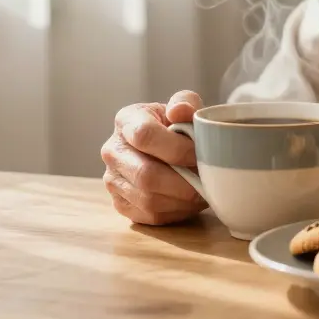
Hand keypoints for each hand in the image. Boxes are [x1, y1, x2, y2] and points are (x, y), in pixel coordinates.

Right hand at [101, 90, 208, 224]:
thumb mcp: (184, 105)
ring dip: (181, 199)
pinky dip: (175, 211)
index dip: (176, 148)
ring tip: (200, 190)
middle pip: (145, 174)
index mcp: (126, 121)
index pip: (143, 136)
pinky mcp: (120, 204)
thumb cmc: (176, 125)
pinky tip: (188, 201)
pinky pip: (149, 215)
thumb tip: (180, 111)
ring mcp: (113, 180)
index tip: (199, 153)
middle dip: (182, 181)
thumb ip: (186, 102)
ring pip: (148, 199)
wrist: (166, 147)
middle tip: (205, 179)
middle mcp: (112, 151)